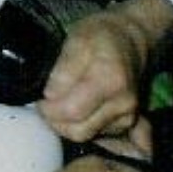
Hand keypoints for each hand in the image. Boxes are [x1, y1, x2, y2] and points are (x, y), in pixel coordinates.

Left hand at [37, 0, 172, 143]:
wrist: (131, 39)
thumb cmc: (101, 36)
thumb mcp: (77, 40)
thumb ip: (63, 70)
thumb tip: (50, 96)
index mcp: (110, 81)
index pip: (70, 112)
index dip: (49, 109)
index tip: (41, 97)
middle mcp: (123, 104)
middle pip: (78, 132)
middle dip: (56, 121)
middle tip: (47, 104)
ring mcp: (127, 117)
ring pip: (85, 135)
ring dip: (68, 124)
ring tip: (61, 103)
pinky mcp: (127, 124)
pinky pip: (96, 134)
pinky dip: (82, 125)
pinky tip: (77, 108)